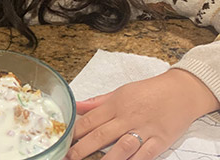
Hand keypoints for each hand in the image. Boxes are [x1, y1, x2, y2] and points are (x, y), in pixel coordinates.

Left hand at [67, 68, 219, 159]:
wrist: (181, 91)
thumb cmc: (149, 91)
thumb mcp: (120, 92)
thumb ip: (98, 102)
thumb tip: (77, 106)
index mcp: (116, 104)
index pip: (91, 120)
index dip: (76, 132)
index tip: (64, 141)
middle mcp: (128, 117)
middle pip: (102, 135)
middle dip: (83, 148)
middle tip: (69, 157)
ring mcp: (144, 129)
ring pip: (122, 147)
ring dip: (106, 159)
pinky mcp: (160, 140)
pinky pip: (145, 155)